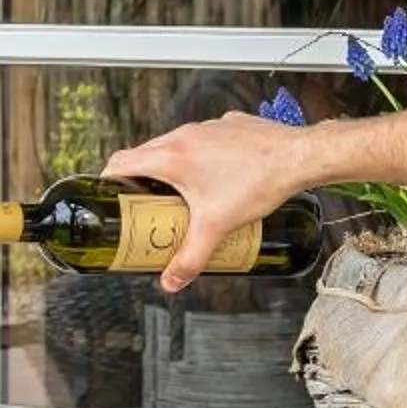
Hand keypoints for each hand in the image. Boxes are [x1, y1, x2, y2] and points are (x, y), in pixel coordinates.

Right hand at [103, 114, 314, 290]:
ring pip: (175, 146)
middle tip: (145, 206)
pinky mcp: (227, 125)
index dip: (108, 181)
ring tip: (181, 197)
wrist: (298, 156)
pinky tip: (216, 179)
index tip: (110, 198)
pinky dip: (200, 158)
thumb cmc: (258, 183)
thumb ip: (190, 258)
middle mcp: (184, 135)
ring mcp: (206, 127)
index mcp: (171, 156)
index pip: (120, 162)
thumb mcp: (217, 228)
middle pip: (145, 154)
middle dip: (140, 181)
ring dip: (171, 168)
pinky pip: (202, 141)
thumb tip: (171, 281)